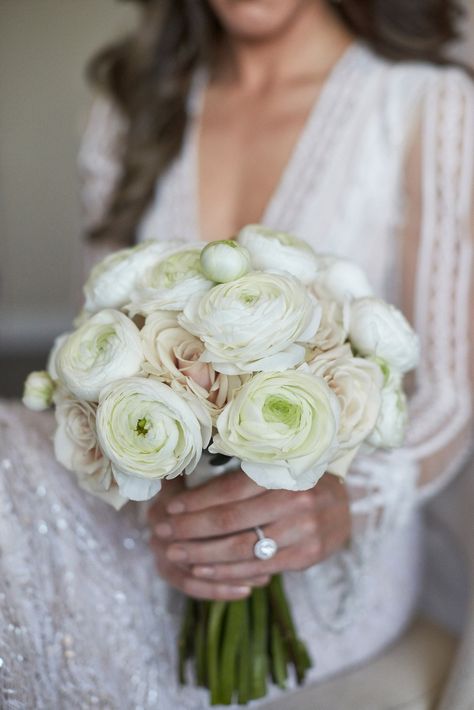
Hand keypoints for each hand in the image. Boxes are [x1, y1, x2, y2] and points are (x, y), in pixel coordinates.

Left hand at [148, 470, 350, 599]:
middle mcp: (295, 499)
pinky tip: (204, 570)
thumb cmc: (297, 481)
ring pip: (241, 548)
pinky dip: (227, 572)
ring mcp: (303, 530)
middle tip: (163, 532)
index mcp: (283, 471)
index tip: (170, 508)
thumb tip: (187, 476)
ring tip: (175, 553)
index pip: (230, 490)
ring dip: (203, 554)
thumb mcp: (276, 468)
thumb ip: (242, 476)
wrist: (343, 505)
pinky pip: (258, 567)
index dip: (197, 500)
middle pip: (231, 519)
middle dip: (191, 528)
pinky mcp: (306, 556)